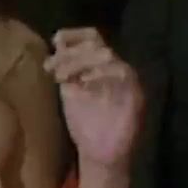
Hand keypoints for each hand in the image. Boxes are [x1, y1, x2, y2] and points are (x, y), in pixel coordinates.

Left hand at [42, 27, 141, 171]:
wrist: (99, 153)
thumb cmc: (84, 123)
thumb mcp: (70, 91)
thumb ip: (66, 69)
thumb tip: (57, 45)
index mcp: (100, 66)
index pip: (92, 37)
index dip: (73, 34)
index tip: (54, 41)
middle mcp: (115, 68)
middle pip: (96, 43)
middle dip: (70, 52)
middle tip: (52, 68)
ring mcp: (127, 80)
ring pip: (107, 54)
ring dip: (79, 61)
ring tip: (62, 76)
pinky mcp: (135, 94)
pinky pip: (122, 73)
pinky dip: (99, 73)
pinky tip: (83, 83)